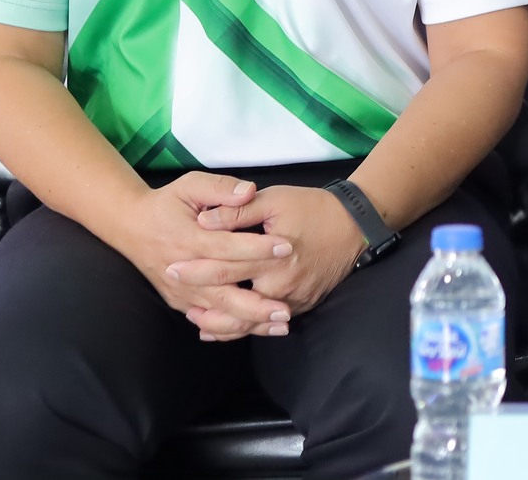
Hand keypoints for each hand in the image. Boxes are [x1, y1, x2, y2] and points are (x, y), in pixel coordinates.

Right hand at [103, 172, 297, 343]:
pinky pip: (206, 320)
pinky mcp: (179, 301)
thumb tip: (249, 192)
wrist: (131, 226)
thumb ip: (220, 188)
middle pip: (224, 292)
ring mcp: (181, 291)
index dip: (258, 249)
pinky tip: (256, 331)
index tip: (287, 249)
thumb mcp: (190, 185)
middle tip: (286, 311)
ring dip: (249, 322)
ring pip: (217, 313)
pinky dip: (230, 329)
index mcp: (190, 239)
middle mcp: (185, 271)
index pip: (228, 247)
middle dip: (257, 305)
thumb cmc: (166, 203)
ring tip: (280, 327)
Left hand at [173, 185, 368, 336]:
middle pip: (233, 301)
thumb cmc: (313, 207)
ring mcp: (292, 300)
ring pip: (249, 322)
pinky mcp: (301, 306)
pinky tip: (223, 328)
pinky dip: (242, 328)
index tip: (171, 268)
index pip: (225, 267)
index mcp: (272, 258)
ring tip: (195, 318)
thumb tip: (204, 221)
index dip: (196, 269)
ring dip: (220, 323)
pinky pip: (266, 323)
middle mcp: (281, 285)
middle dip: (201, 300)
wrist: (356, 226)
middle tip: (177, 296)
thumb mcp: (275, 200)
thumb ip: (238, 210)